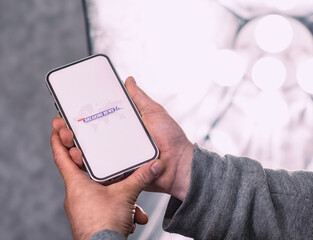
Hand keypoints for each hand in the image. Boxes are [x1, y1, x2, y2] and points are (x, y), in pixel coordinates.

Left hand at [51, 125, 164, 239]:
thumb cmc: (105, 224)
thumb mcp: (126, 195)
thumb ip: (140, 177)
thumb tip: (155, 166)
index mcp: (76, 184)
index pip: (62, 157)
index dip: (58, 140)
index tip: (57, 128)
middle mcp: (76, 194)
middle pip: (82, 170)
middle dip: (98, 164)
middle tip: (104, 153)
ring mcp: (82, 207)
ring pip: (99, 190)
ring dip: (117, 192)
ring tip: (132, 202)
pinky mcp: (91, 216)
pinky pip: (104, 204)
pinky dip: (119, 206)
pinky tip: (133, 216)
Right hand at [55, 76, 193, 200]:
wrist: (178, 164)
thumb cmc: (169, 137)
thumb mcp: (154, 112)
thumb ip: (139, 98)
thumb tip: (128, 79)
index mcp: (124, 126)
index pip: (98, 119)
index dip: (81, 115)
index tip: (67, 110)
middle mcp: (117, 140)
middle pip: (89, 136)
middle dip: (71, 131)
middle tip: (62, 127)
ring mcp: (117, 157)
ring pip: (90, 152)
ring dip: (74, 146)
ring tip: (65, 139)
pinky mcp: (119, 172)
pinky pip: (100, 169)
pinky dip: (87, 164)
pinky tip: (76, 157)